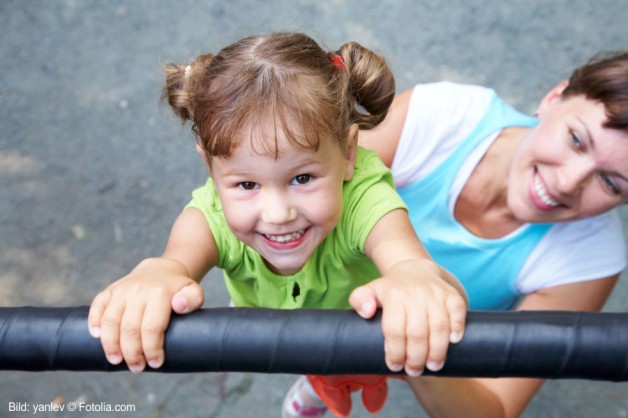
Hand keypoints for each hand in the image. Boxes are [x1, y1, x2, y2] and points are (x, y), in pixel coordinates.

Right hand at [88, 257, 203, 371]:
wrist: (160, 270)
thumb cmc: (177, 289)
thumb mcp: (193, 291)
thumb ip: (193, 299)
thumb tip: (179, 306)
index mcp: (159, 293)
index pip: (152, 327)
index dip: (152, 349)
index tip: (155, 363)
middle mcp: (138, 291)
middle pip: (129, 328)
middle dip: (132, 353)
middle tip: (136, 367)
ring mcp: (122, 290)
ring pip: (110, 320)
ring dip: (111, 344)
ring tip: (116, 360)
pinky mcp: (110, 290)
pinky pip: (98, 305)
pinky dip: (94, 322)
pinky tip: (97, 337)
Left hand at [349, 259, 466, 376]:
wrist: (415, 270)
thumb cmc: (391, 290)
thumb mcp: (370, 291)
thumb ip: (359, 300)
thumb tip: (367, 312)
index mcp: (393, 295)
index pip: (394, 330)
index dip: (395, 352)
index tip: (394, 366)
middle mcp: (415, 294)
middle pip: (417, 333)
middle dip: (416, 358)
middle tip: (414, 371)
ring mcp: (435, 293)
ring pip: (439, 326)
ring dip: (437, 350)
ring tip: (433, 366)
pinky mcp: (452, 294)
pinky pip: (458, 310)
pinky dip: (458, 327)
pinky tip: (453, 342)